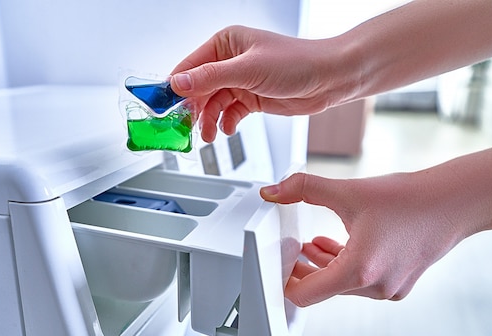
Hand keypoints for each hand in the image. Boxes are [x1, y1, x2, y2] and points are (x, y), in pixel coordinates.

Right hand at [170, 26, 346, 141]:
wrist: (330, 79)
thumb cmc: (297, 63)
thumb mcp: (248, 69)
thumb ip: (210, 77)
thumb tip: (178, 83)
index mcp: (225, 43)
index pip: (189, 67)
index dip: (174, 89)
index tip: (161, 108)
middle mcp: (230, 61)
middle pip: (198, 89)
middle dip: (191, 110)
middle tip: (184, 129)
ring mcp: (240, 80)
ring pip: (212, 104)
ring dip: (208, 120)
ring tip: (208, 135)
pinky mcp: (251, 98)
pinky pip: (228, 113)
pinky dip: (225, 123)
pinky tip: (226, 130)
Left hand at [261, 171, 465, 306]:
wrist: (453, 202)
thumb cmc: (408, 199)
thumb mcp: (347, 191)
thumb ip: (303, 189)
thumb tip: (272, 191)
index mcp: (358, 271)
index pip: (304, 295)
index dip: (286, 280)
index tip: (278, 266)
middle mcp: (374, 287)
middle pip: (322, 289)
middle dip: (303, 269)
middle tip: (289, 252)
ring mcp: (388, 290)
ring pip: (341, 285)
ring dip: (323, 265)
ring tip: (310, 246)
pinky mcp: (398, 286)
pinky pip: (361, 283)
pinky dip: (344, 266)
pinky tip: (335, 246)